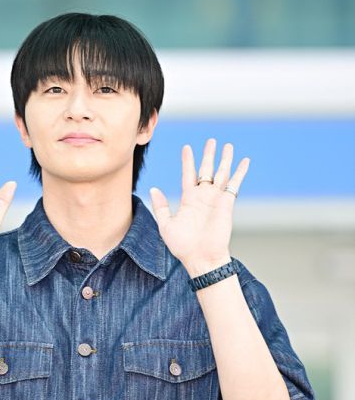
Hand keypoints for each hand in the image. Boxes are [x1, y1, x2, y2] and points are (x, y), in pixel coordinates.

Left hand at [149, 138, 249, 275]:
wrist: (201, 258)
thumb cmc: (183, 246)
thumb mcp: (166, 225)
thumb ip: (161, 206)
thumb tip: (154, 189)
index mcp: (189, 200)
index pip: (188, 174)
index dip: (188, 161)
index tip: (187, 148)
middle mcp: (203, 197)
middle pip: (206, 170)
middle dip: (208, 155)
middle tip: (211, 141)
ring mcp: (216, 199)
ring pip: (221, 173)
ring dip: (225, 159)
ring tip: (227, 145)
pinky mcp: (227, 203)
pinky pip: (234, 184)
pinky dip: (240, 172)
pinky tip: (245, 160)